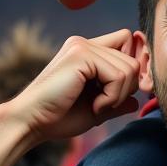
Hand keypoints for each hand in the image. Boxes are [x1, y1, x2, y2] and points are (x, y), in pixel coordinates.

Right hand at [8, 30, 139, 140]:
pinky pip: (118, 75)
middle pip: (132, 58)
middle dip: (127, 88)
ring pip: (130, 67)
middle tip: (105, 105)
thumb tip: (136, 101)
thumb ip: (117, 102)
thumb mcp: (97, 110)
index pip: (126, 43)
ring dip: (119, 95)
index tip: (121, 95)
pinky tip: (95, 106)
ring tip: (98, 106)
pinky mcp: (81, 55)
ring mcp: (82, 46)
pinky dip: (112, 97)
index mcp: (87, 51)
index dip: (132, 69)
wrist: (31, 122)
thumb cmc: (58, 118)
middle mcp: (85, 43)